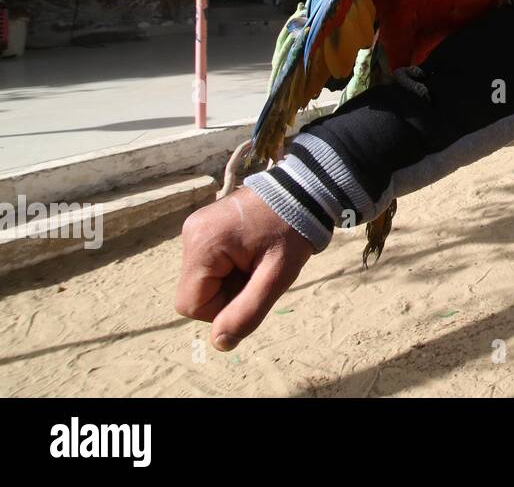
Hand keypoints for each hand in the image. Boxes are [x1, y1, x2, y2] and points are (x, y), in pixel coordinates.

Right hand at [175, 187, 313, 351]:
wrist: (303, 190)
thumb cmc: (292, 230)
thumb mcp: (277, 275)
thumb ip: (248, 311)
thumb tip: (220, 343)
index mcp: (203, 245)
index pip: (192, 305)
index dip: (223, 308)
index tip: (253, 286)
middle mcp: (190, 234)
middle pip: (196, 292)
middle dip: (228, 292)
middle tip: (260, 271)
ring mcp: (195, 228)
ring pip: (203, 279)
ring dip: (230, 280)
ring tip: (258, 259)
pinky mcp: (204, 226)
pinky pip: (208, 263)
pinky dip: (229, 267)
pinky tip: (251, 251)